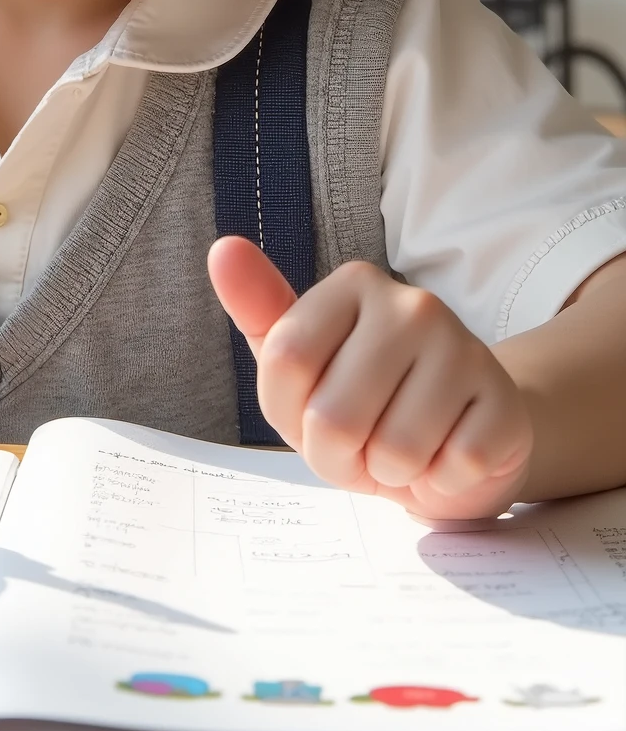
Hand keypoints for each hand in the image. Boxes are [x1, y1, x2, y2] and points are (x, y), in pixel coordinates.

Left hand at [207, 238, 532, 520]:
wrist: (458, 438)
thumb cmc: (366, 402)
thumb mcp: (301, 365)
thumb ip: (261, 311)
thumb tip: (223, 249)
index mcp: (353, 285)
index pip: (285, 362)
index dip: (291, 414)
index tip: (314, 413)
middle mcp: (413, 304)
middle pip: (334, 416)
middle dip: (339, 458)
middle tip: (364, 445)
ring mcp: (467, 348)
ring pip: (396, 450)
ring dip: (391, 473)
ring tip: (403, 451)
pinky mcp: (507, 402)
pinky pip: (453, 467)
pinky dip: (440, 481)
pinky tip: (447, 457)